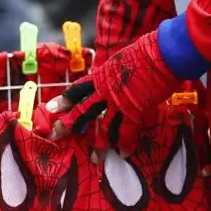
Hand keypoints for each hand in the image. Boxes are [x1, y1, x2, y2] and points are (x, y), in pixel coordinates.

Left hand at [44, 30, 180, 152]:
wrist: (161, 54)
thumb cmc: (146, 51)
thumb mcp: (122, 60)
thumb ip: (114, 71)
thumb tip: (114, 73)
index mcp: (101, 76)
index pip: (78, 90)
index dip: (64, 100)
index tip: (50, 108)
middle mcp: (106, 91)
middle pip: (83, 111)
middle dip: (69, 124)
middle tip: (56, 135)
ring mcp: (119, 103)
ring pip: (104, 128)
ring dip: (99, 145)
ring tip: (95, 159)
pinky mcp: (135, 111)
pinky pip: (127, 132)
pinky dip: (126, 144)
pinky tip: (123, 153)